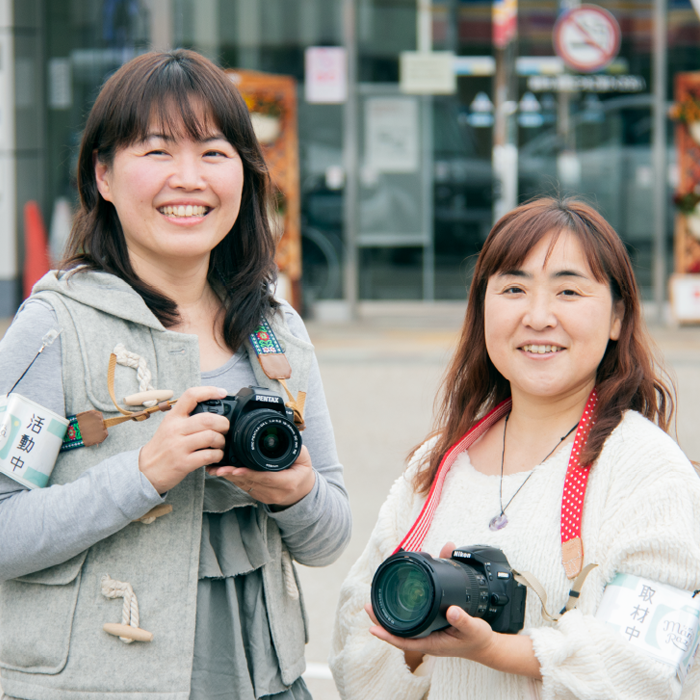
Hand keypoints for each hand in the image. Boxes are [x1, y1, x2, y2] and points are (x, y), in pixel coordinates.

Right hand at [139, 386, 229, 493]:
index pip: (191, 395)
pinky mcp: (183, 463)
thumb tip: (212, 410)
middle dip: (223, 423)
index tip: (222, 392)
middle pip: (208, 419)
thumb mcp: (169, 426)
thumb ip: (187, 417)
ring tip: (220, 444)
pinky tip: (216, 456)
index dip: (209, 391)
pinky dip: (218, 455)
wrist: (145, 470)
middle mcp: (175, 429)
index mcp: (173, 417)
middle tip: (225, 428)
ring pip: (211, 437)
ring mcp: (179, 446)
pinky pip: (209, 455)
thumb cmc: (162, 447)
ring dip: (222, 441)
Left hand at [206, 444, 315, 507]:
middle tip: (219, 468)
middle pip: (252, 482)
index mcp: (287, 483)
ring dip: (230, 477)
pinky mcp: (258, 497)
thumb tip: (285, 436)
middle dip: (234, 474)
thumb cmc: (302, 473)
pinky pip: (244, 487)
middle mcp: (275, 492)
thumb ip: (296, 448)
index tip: (236, 468)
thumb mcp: (304, 458)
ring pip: (245, 486)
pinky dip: (234, 479)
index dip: (250, 473)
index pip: (267, 478)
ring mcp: (266, 496)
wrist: (302, 493)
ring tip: (216, 469)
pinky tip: (223, 472)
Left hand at [366, 541, 541, 678]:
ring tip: (375, 602)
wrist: (486, 646)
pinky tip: (397, 603)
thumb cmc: (478, 640)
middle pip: (398, 632)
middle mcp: (427, 639)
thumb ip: (464, 620)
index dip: (387, 635)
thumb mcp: (474, 629)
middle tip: (368, 605)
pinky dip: (402, 613)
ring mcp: (428, 633)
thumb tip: (452, 611)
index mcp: (432, 643)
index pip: (404, 641)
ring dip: (389, 615)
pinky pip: (412, 621)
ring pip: (403, 626)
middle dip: (382, 621)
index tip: (372, 627)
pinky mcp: (431, 626)